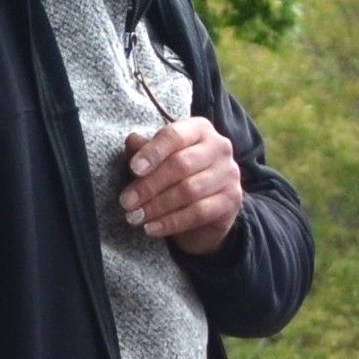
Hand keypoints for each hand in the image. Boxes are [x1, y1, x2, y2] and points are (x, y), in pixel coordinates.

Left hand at [122, 115, 245, 252]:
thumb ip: (144, 149)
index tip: (133, 169)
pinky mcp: (232, 200)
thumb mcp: (158, 160)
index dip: (153, 152)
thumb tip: (133, 140)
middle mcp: (219, 147)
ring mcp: (229, 173)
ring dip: (157, 207)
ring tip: (135, 217)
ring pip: (189, 191)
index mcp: (199, 129)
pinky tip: (152, 229)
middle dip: (149, 185)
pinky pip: (199, 213)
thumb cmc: (176, 176)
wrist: (206, 209)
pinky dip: (172, 222)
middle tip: (126, 202)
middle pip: (180, 165)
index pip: (175, 135)